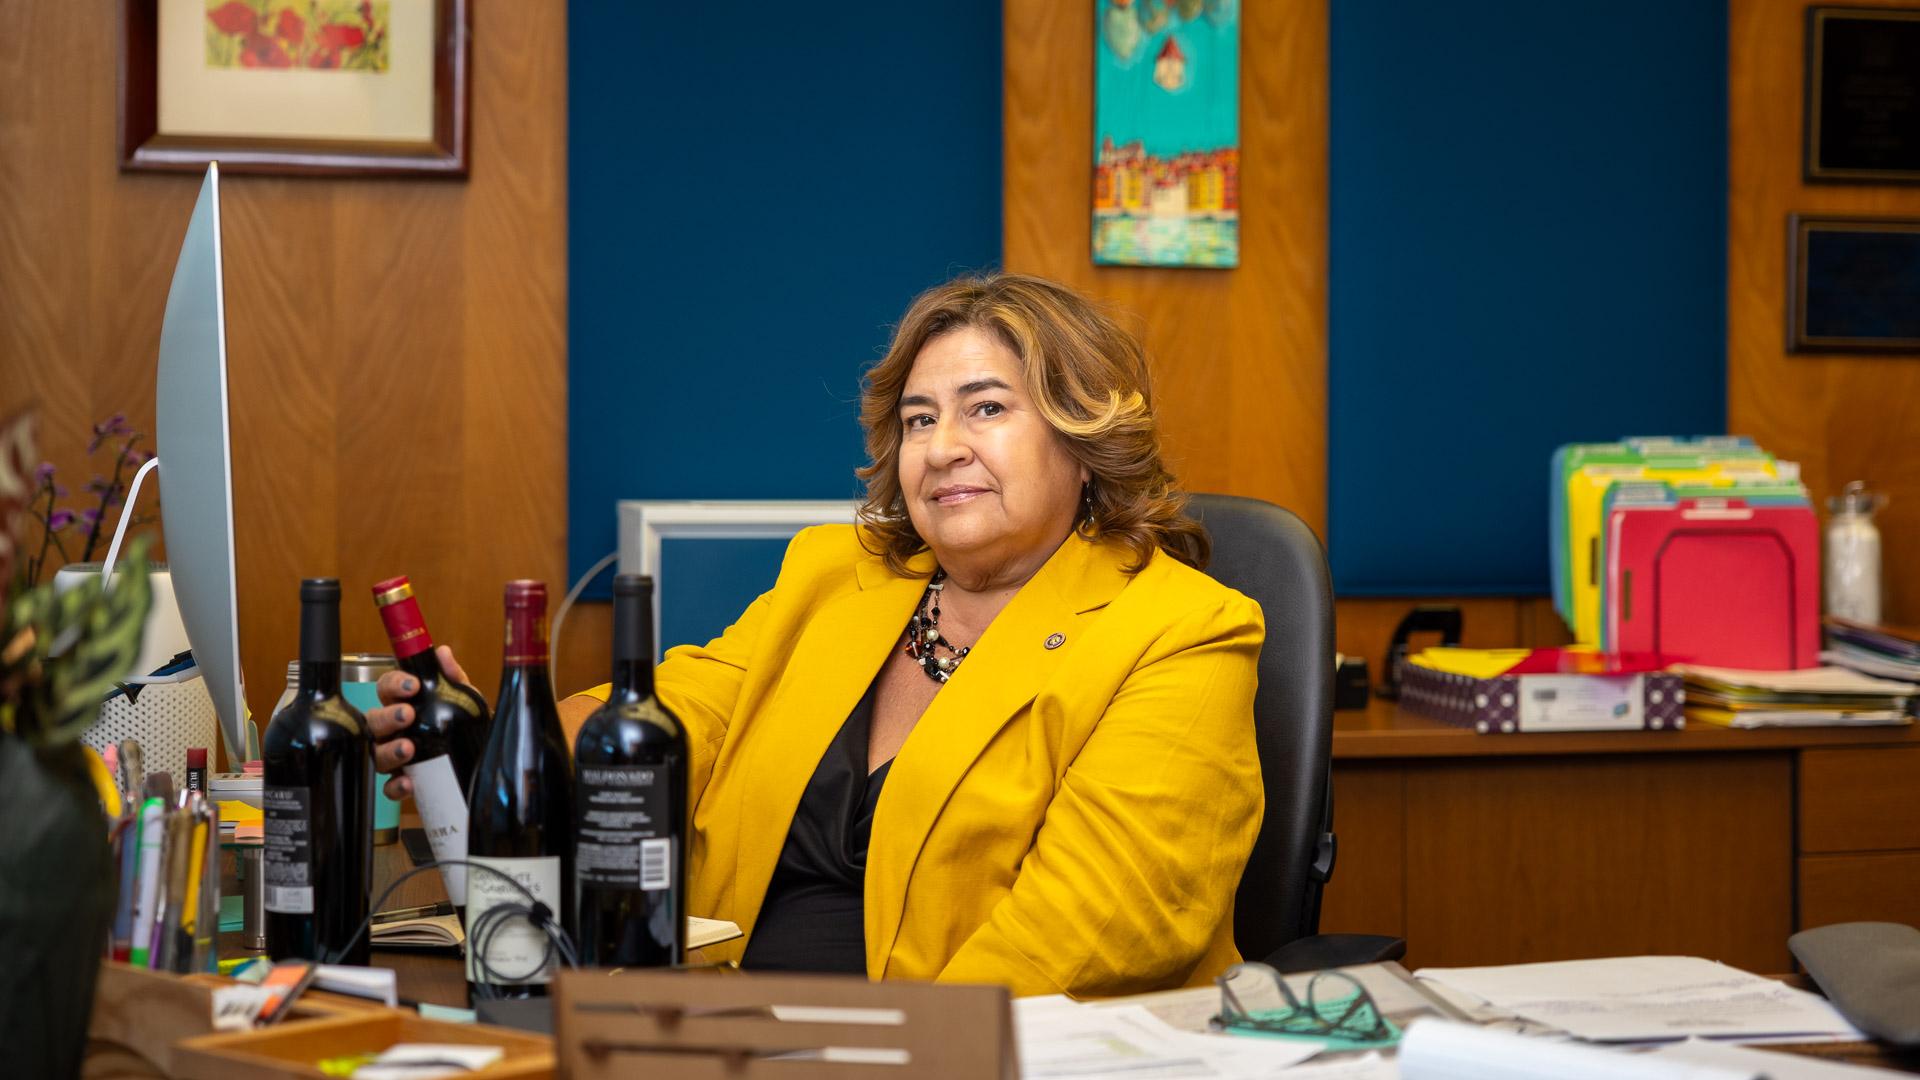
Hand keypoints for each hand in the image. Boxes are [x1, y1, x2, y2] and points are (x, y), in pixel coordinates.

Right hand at [367, 644, 473, 800]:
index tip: (412, 685)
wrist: (481, 758)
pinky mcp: (402, 781)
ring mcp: (394, 756)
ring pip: (376, 754)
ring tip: (409, 748)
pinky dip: (396, 787)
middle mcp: (393, 730)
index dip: (394, 684)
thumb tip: (443, 653)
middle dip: (388, 717)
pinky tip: (409, 783)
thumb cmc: (463, 724)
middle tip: (408, 715)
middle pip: (373, 721)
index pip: (386, 688)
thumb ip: (453, 677)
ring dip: (390, 750)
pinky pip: (389, 788)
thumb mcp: (463, 699)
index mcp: (403, 704)